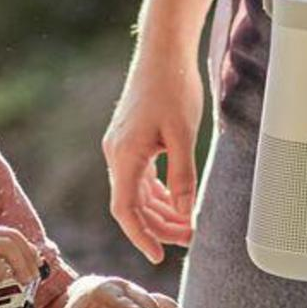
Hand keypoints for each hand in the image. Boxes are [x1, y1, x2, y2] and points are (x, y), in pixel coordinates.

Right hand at [103, 43, 207, 263]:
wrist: (163, 51)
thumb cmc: (173, 87)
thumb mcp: (183, 135)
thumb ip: (183, 177)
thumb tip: (185, 214)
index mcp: (124, 155)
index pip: (125, 210)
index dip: (140, 236)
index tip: (158, 256)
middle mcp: (116, 154)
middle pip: (132, 205)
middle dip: (159, 226)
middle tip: (190, 239)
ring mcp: (122, 147)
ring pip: (137, 192)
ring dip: (160, 211)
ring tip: (187, 224)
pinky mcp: (131, 140)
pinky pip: (140, 177)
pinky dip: (157, 193)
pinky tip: (176, 201)